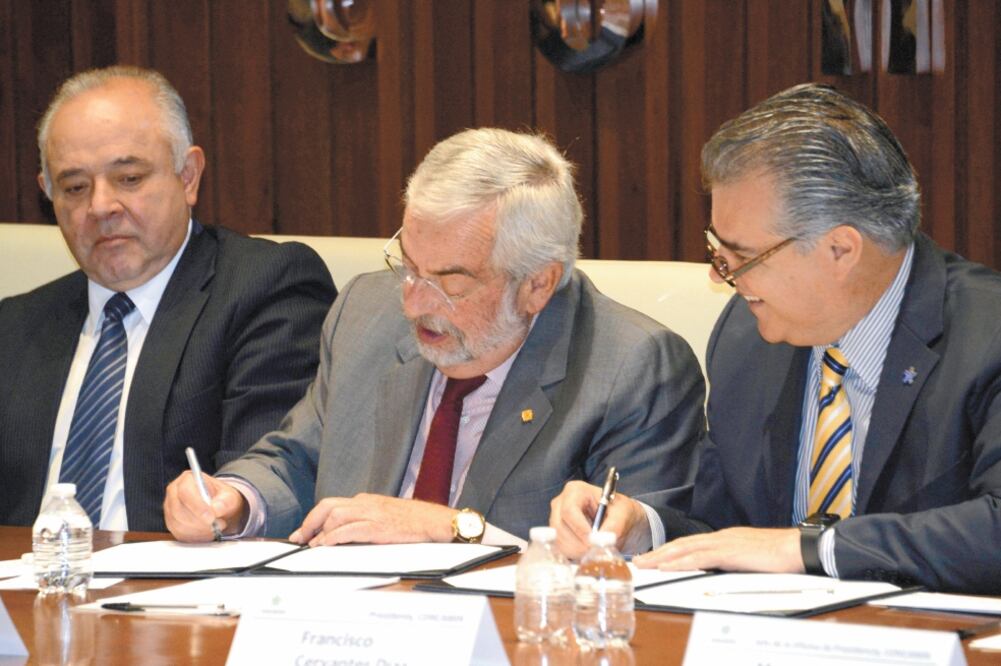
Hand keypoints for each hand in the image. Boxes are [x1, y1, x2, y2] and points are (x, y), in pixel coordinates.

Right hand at [163, 471, 246, 541]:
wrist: (219, 508)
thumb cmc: (222, 498)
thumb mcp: (229, 496)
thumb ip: (225, 501)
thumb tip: (217, 508)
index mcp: (187, 479)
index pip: (185, 492)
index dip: (197, 506)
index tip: (211, 517)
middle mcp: (174, 492)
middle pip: (178, 510)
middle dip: (200, 522)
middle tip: (218, 524)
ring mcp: (170, 508)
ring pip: (178, 524)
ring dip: (199, 530)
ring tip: (215, 528)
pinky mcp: (171, 523)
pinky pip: (179, 533)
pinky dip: (195, 536)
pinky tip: (207, 533)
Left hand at [288, 493, 457, 546]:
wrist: (435, 522)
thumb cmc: (414, 522)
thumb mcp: (386, 515)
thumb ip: (367, 519)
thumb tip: (346, 533)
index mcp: (366, 499)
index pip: (333, 505)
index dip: (314, 518)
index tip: (304, 532)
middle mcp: (365, 502)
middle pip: (328, 506)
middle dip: (309, 522)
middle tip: (298, 538)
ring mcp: (371, 513)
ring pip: (335, 516)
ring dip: (319, 532)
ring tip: (311, 545)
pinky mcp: (377, 526)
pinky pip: (348, 530)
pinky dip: (333, 537)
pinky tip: (326, 545)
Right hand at [549, 480, 648, 559]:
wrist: (618, 519)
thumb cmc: (619, 510)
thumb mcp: (624, 512)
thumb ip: (615, 524)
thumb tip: (603, 539)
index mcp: (575, 490)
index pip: (569, 510)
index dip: (580, 528)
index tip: (594, 542)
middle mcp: (561, 503)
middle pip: (559, 526)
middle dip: (578, 543)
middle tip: (596, 552)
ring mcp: (556, 518)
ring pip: (558, 539)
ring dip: (576, 551)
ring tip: (594, 552)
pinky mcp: (557, 534)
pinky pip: (559, 548)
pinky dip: (573, 554)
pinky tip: (587, 553)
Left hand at [633, 527, 803, 572]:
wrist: (800, 548)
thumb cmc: (781, 556)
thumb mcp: (752, 559)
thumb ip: (735, 563)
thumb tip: (723, 572)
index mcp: (725, 539)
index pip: (691, 544)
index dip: (670, 551)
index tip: (654, 558)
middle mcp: (721, 537)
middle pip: (681, 544)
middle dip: (658, 553)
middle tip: (639, 561)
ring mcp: (724, 543)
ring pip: (685, 549)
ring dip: (662, 558)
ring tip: (644, 565)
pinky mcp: (730, 552)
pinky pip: (699, 558)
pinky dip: (679, 562)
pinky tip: (666, 567)